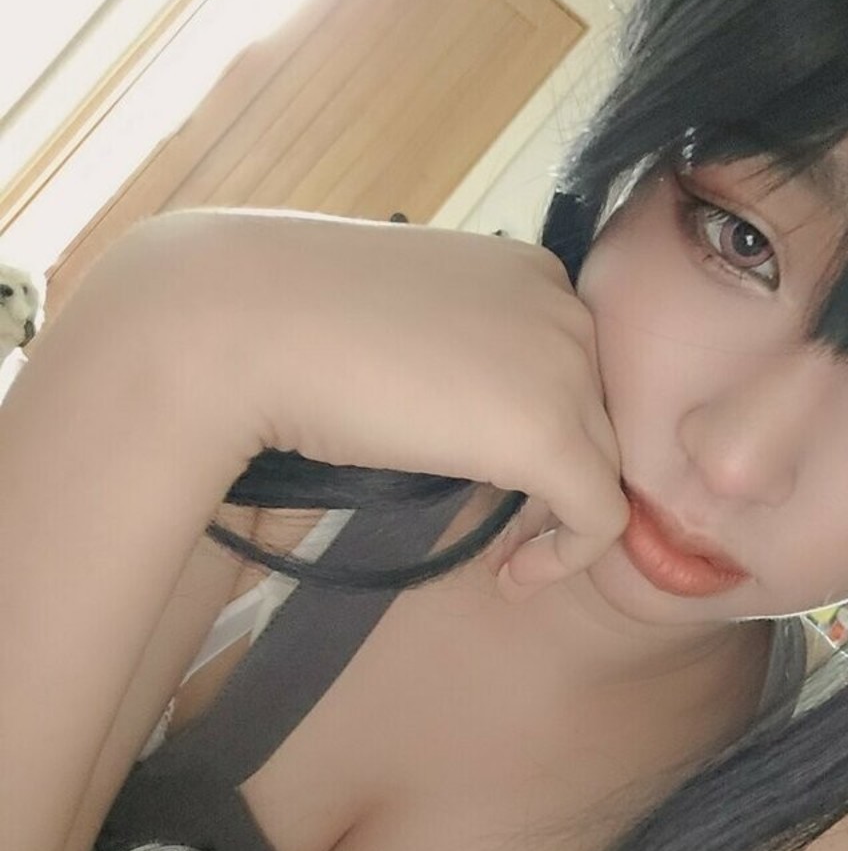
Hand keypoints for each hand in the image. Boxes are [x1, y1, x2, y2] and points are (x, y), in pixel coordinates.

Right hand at [160, 211, 629, 597]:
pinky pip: (601, 518)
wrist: (242, 322)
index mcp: (531, 272)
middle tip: (500, 530)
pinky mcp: (550, 433)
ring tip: (501, 558)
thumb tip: (475, 421)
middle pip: (595, 418)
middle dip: (554, 479)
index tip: (494, 479)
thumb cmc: (296, 317)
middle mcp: (565, 308)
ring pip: (601, 467)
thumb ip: (461, 359)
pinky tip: (511, 578)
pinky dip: (565, 558)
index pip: (572, 370)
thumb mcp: (406, 325)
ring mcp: (565, 366)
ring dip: (556, 519)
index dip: (541, 433)